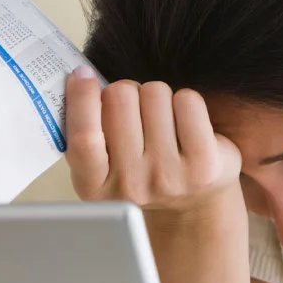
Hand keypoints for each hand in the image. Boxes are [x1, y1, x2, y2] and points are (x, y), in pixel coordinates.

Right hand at [61, 66, 244, 221]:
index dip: (81, 98)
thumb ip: (82, 131)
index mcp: (95, 187)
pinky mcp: (204, 163)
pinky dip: (185, 101)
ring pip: (154, 93)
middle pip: (120, 98)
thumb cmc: (138, 172)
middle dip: (126, 91)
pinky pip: (187, 100)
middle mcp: (131, 185)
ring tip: (161, 122)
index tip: (82, 74)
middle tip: (134, 109)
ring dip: (157, 97)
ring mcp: (170, 176)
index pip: (84, 136)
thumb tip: (78, 77)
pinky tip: (185, 123)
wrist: (190, 207)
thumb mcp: (101, 166)